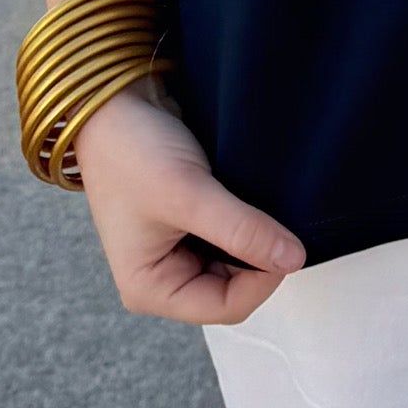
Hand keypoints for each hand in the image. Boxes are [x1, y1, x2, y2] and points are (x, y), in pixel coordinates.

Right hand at [71, 80, 305, 324]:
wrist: (113, 100)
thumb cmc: (131, 150)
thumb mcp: (189, 193)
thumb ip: (242, 230)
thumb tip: (294, 259)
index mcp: (150, 288)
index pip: (228, 307)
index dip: (263, 279)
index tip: (283, 240)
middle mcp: (163, 278)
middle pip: (235, 289)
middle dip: (258, 259)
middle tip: (270, 217)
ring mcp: (176, 252)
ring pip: (238, 264)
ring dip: (254, 239)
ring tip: (255, 204)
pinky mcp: (189, 227)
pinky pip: (232, 239)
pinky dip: (247, 223)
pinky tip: (250, 199)